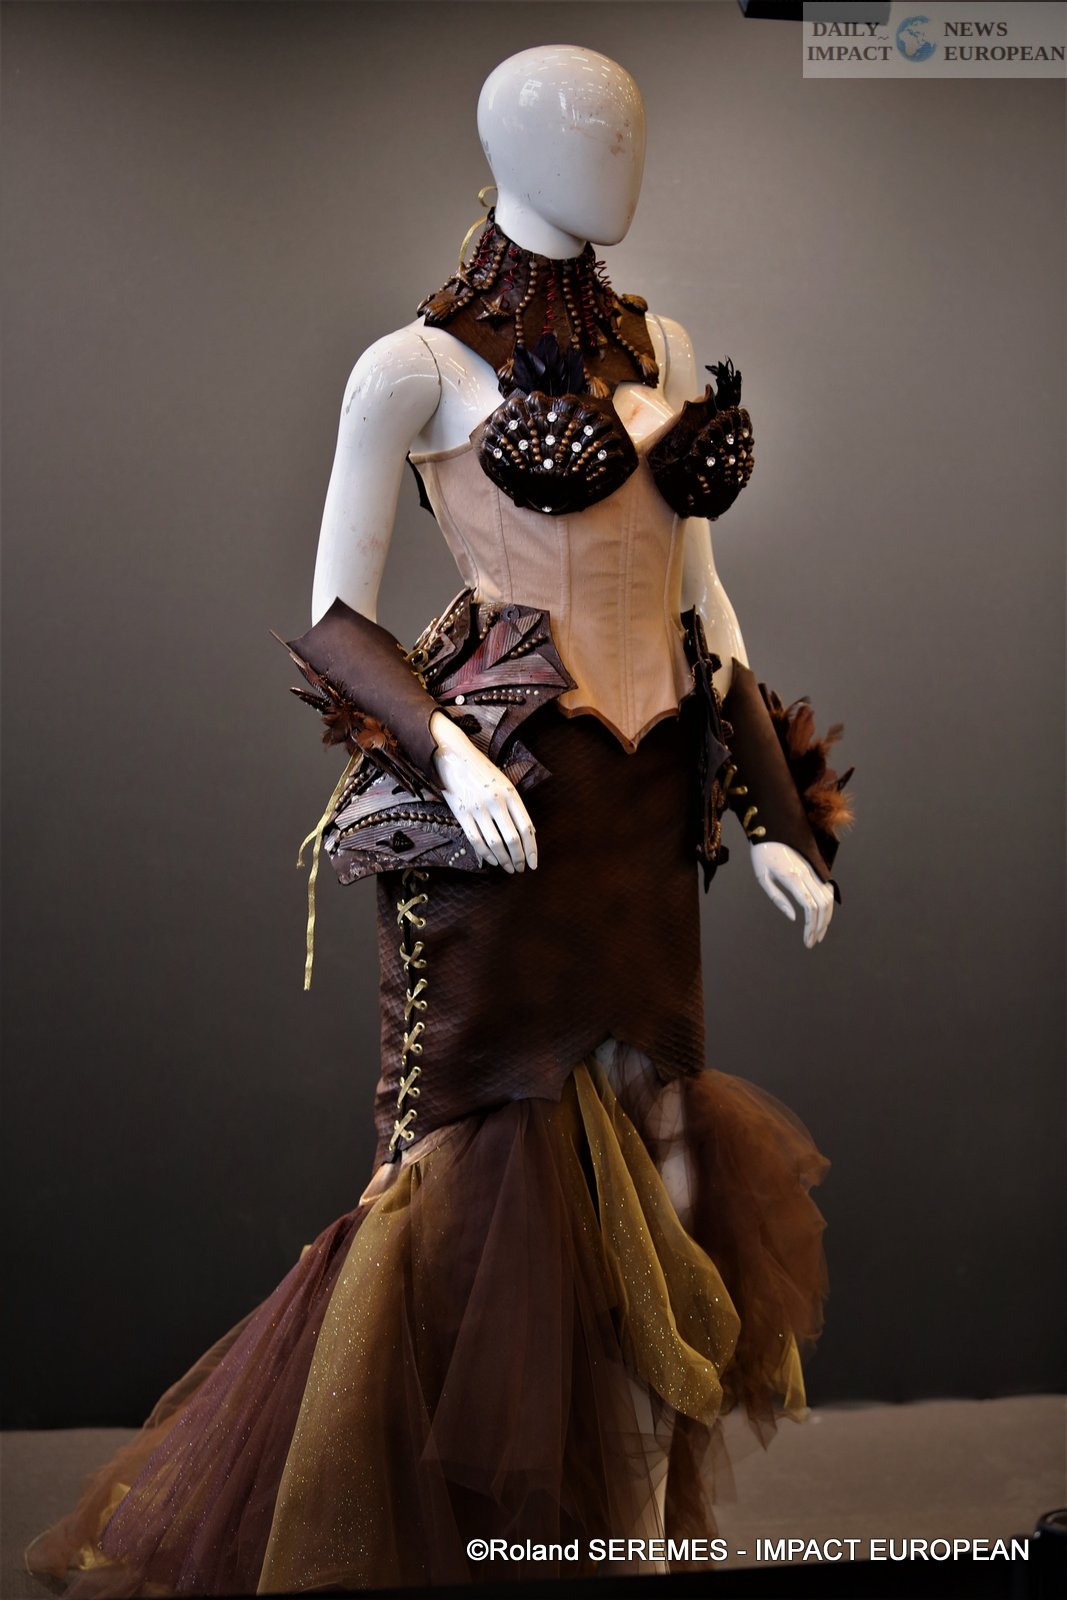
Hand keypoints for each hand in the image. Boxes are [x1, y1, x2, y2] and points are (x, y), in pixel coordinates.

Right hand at [429, 711, 536, 872]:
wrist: (454, 756)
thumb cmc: (482, 771)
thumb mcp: (504, 783)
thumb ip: (515, 806)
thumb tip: (529, 833)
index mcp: (510, 793)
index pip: (526, 828)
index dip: (532, 849)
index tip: (533, 863)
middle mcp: (496, 801)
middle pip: (512, 838)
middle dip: (518, 858)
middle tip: (520, 868)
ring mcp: (478, 808)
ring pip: (494, 843)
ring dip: (504, 859)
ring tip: (508, 868)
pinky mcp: (462, 813)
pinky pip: (476, 840)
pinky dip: (486, 854)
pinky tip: (492, 861)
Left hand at [749, 841, 833, 948]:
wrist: (770, 824)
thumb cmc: (761, 852)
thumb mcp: (762, 877)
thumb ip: (778, 898)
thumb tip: (793, 917)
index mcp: (792, 875)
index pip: (809, 907)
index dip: (811, 927)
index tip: (807, 941)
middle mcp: (807, 872)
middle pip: (822, 905)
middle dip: (820, 926)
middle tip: (812, 941)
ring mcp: (813, 868)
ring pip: (828, 897)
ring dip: (826, 918)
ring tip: (817, 933)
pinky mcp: (815, 866)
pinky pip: (827, 887)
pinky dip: (828, 904)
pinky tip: (821, 915)